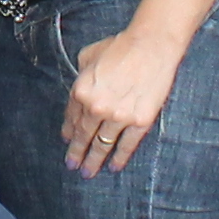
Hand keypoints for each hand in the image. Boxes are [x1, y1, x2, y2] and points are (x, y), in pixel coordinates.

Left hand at [60, 14, 185, 177]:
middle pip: (83, 135)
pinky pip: (127, 145)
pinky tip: (113, 167)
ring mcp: (118, 117)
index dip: (68, 131)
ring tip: (87, 172)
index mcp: (81, 91)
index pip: (72, 117)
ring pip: (102, 145)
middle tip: (71, 165)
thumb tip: (82, 90)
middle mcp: (97, 107)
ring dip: (94, 160)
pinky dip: (119, 158)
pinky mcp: (139, 122)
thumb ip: (81, 76)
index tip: (66, 141)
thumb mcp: (88, 56)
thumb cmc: (120, 47)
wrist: (151, 46)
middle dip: (76, 153)